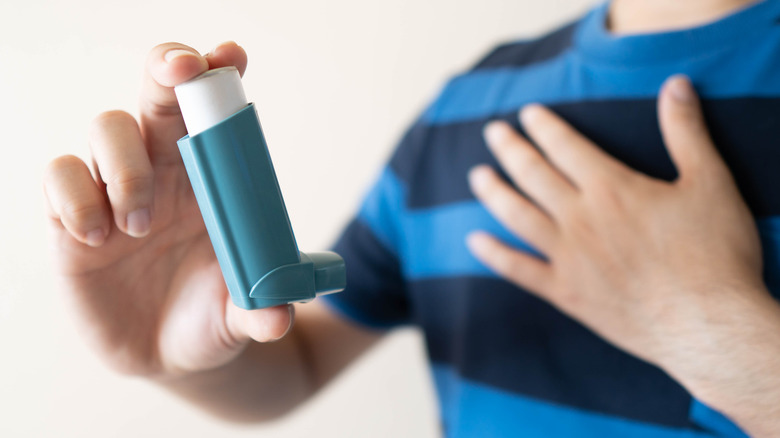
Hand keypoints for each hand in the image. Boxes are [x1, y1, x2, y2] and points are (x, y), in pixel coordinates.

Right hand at [43, 42, 293, 377]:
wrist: (164, 354)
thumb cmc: (209, 317)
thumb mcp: (237, 315)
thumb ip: (258, 309)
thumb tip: (278, 317)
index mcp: (210, 177)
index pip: (211, 110)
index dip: (217, 73)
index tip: (230, 58)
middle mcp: (161, 169)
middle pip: (157, 92)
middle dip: (168, 68)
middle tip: (181, 73)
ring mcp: (113, 189)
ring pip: (107, 127)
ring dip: (125, 167)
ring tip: (139, 226)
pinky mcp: (69, 218)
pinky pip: (61, 174)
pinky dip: (76, 196)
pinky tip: (97, 237)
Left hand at [466, 76, 779, 433]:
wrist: (708, 326)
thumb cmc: (715, 254)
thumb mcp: (710, 182)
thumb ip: (686, 131)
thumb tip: (675, 84)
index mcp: (611, 188)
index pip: (566, 146)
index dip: (544, 126)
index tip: (527, 113)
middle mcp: (580, 218)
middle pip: (533, 174)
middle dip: (510, 149)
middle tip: (493, 132)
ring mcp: (568, 257)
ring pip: (517, 216)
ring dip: (493, 193)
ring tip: (477, 175)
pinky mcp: (566, 293)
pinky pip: (519, 270)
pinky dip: (494, 255)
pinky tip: (474, 242)